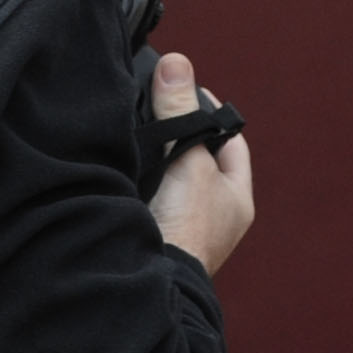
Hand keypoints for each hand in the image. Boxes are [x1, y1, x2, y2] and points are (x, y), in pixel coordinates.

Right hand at [145, 51, 254, 275]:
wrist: (148, 288)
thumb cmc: (184, 228)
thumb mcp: (188, 162)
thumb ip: (181, 115)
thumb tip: (176, 63)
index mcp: (236, 200)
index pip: (228, 142)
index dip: (209, 114)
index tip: (185, 91)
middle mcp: (214, 219)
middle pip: (196, 163)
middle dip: (177, 138)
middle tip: (153, 109)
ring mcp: (182, 234)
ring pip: (167, 184)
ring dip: (152, 163)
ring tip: (131, 133)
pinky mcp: (150, 243)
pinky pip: (143, 203)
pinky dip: (134, 185)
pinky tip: (116, 171)